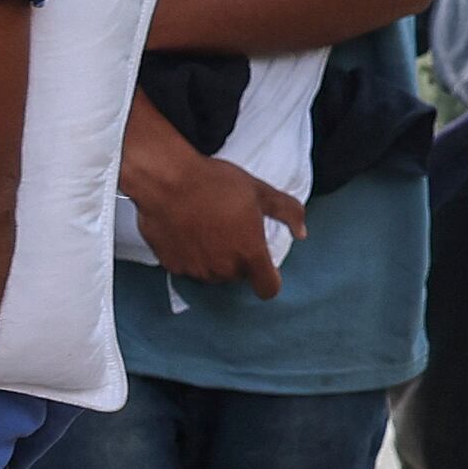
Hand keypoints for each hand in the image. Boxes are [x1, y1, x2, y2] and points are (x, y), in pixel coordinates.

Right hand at [122, 129, 308, 295]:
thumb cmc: (214, 184)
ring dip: (214, 259)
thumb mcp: (260, 191)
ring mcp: (197, 270)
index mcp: (250, 254)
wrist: (166, 180)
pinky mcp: (173, 265)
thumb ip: (288, 213)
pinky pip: (188, 267)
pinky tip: (187, 232)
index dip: (270, 279)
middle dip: (238, 259)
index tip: (265, 267)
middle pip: (239, 277)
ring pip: (213, 273)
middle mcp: (224, 268)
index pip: (268, 288)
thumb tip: (301, 232)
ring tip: (206, 229)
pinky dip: (190, 256)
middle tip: (230, 230)